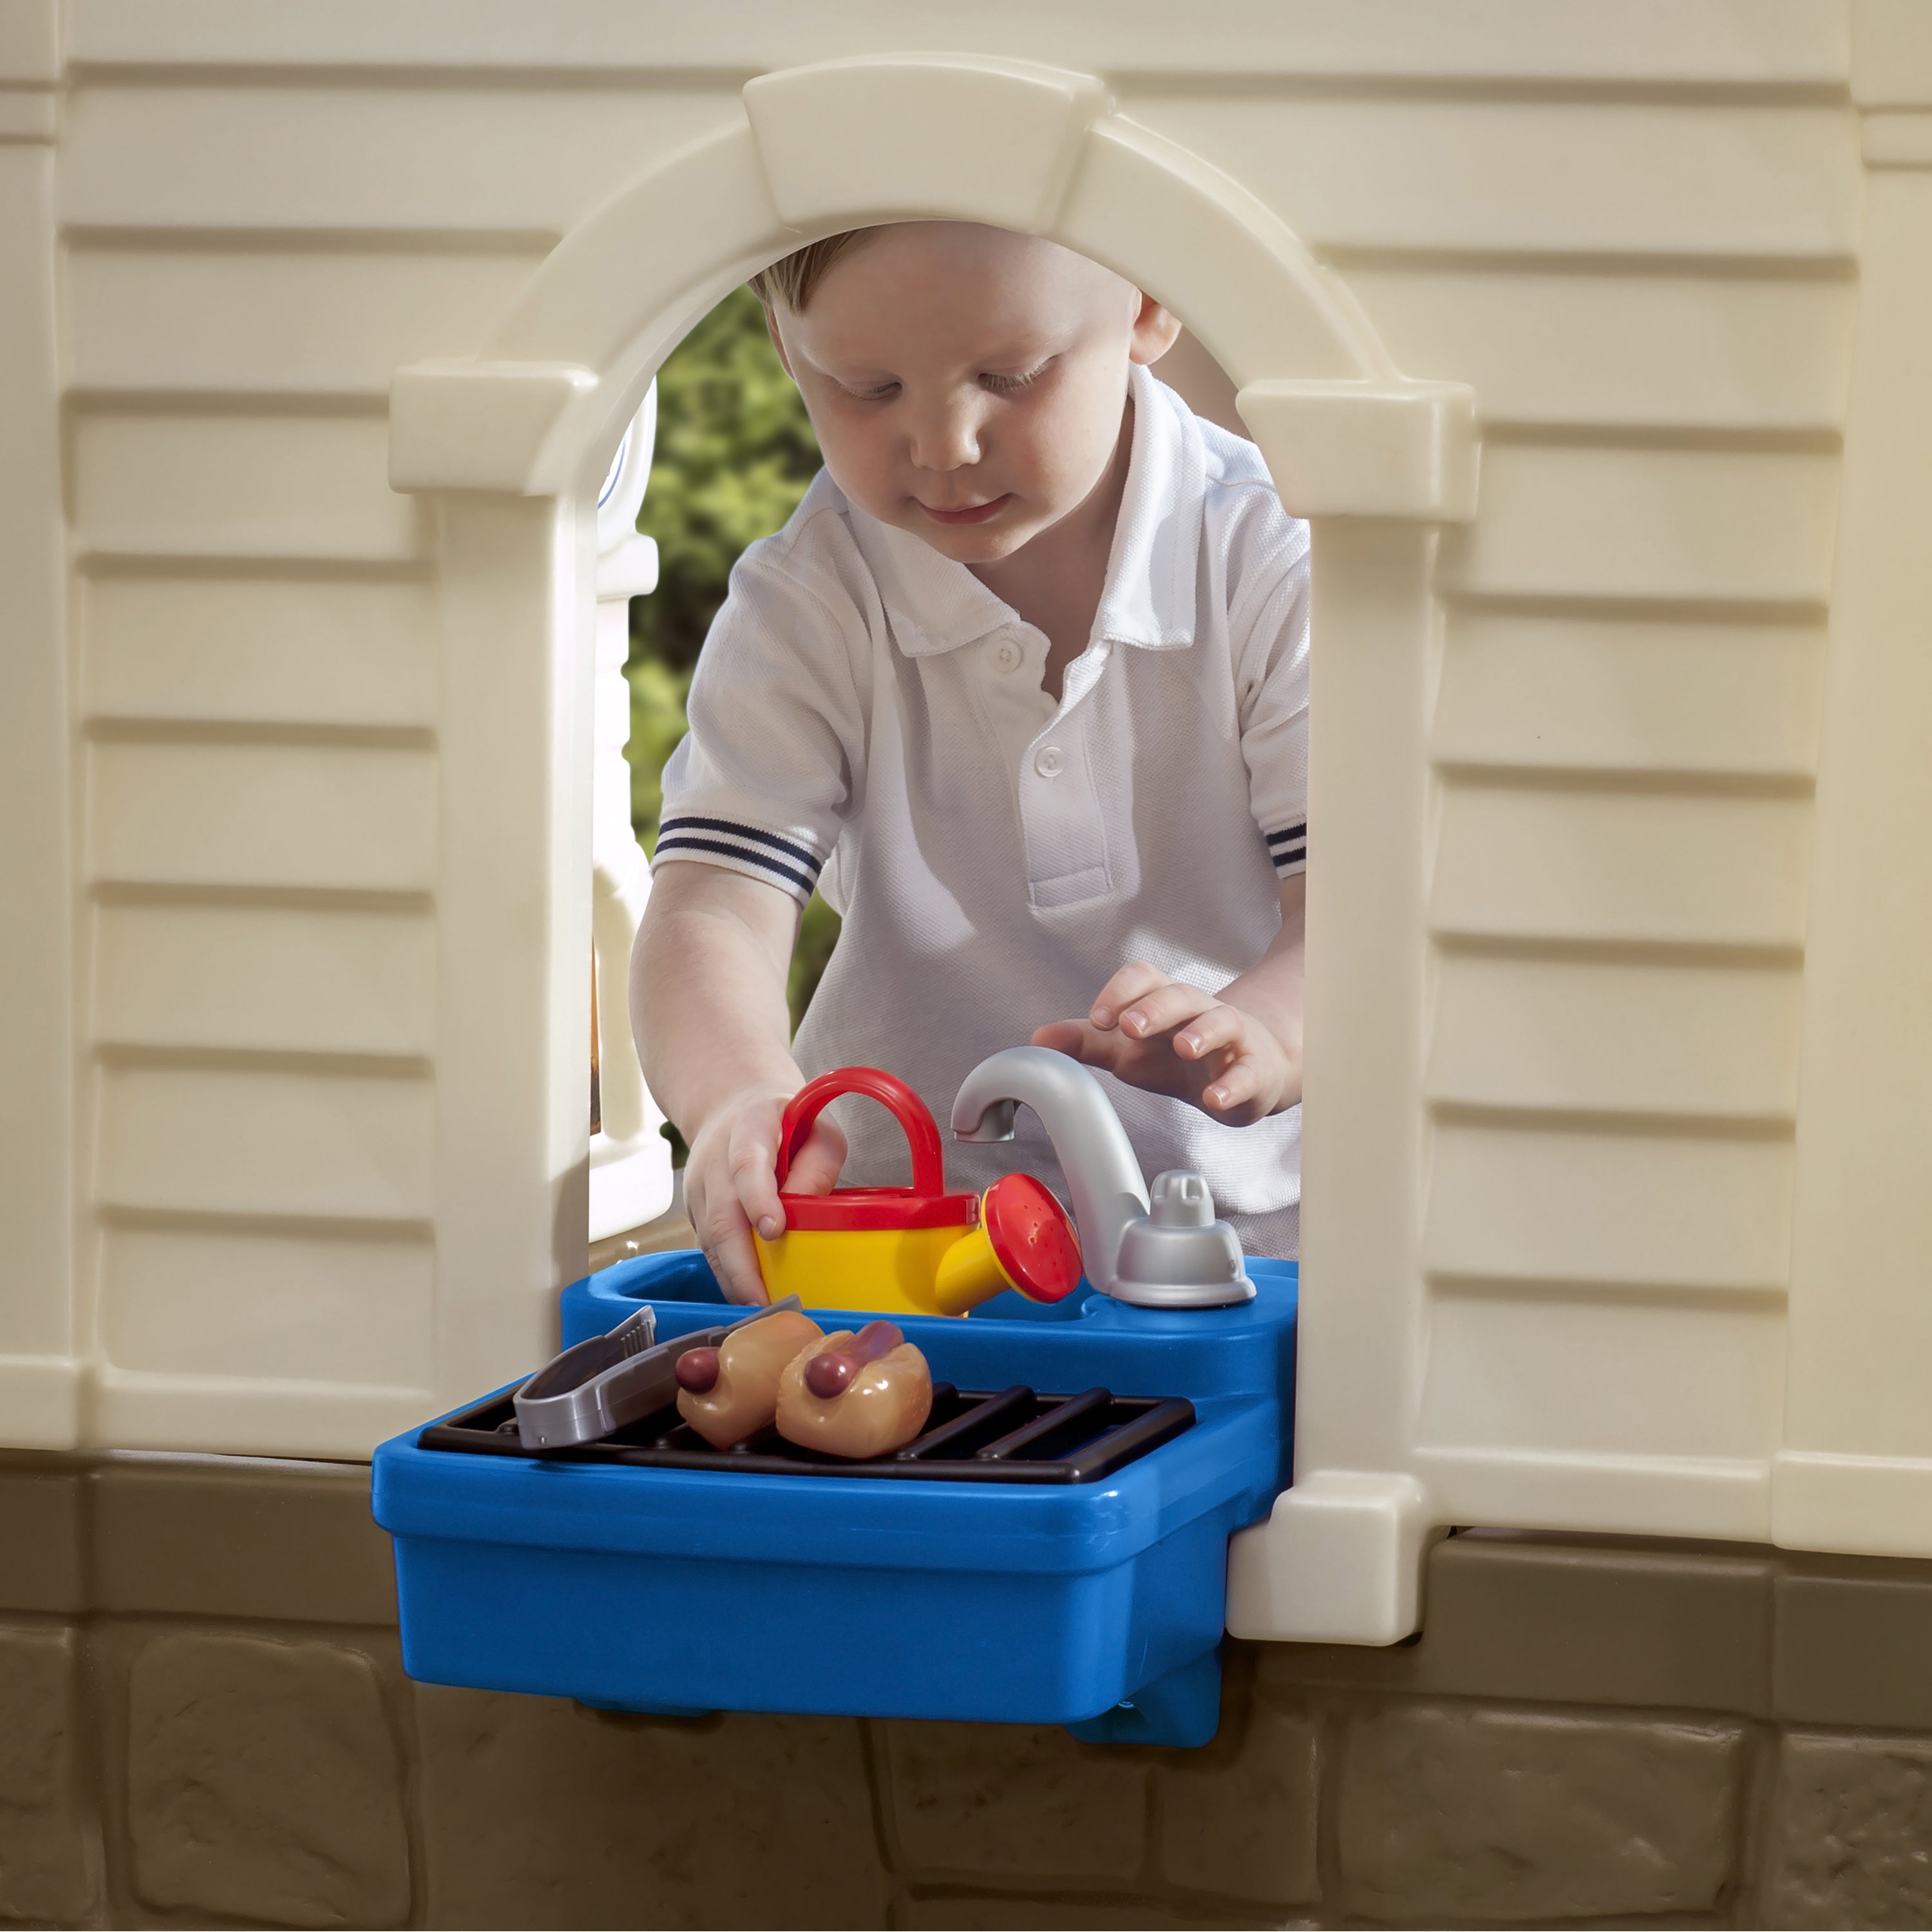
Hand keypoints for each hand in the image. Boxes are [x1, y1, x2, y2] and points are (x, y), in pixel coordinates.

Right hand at [682, 1084, 846, 1303]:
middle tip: (764, 1300)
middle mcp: (715, 1161)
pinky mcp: (695, 1213)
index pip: (747, 1165)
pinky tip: (748, 1297)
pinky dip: (727, 1276)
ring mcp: (699, 1189)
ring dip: (733, 1278)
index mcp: (749, 1129)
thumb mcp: (817, 1129)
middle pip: (720, 1215)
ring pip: (709, 1240)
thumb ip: (818, 1165)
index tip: (773, 1230)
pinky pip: (708, 1249)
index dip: (757, 1198)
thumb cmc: (786, 1123)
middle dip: (742, 1263)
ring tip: (760, 1310)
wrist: (732, 1107)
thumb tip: (809, 1211)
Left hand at [1032, 962, 1300, 1125]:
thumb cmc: (1176, 1057)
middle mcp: (1198, 1011)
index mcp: (1163, 1000)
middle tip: (1130, 1026)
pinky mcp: (1254, 1071)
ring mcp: (1231, 1038)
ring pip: (1222, 1022)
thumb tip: (1036, 1040)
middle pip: (1180, 994)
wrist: (1245, 1072)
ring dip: (1202, 1032)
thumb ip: (1085, 1044)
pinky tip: (1216, 1098)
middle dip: (1155, 1007)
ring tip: (1184, 1047)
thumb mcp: (1129, 1050)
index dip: (1120, 991)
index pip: (1143, 977)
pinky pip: (1249, 1072)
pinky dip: (1233, 1085)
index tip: (1098, 1018)